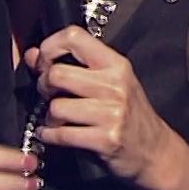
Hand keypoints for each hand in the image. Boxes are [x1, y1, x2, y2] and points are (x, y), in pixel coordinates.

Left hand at [25, 25, 178, 189]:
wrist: (156, 152)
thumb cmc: (130, 115)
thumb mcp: (110, 83)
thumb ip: (73, 66)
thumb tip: (32, 55)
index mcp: (115, 64)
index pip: (74, 37)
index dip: (49, 47)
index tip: (44, 62)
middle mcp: (115, 85)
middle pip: (57, 74)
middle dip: (44, 86)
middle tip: (48, 94)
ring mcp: (112, 113)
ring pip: (56, 107)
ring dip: (48, 117)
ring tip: (57, 119)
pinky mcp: (105, 139)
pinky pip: (61, 134)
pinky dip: (49, 135)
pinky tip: (53, 134)